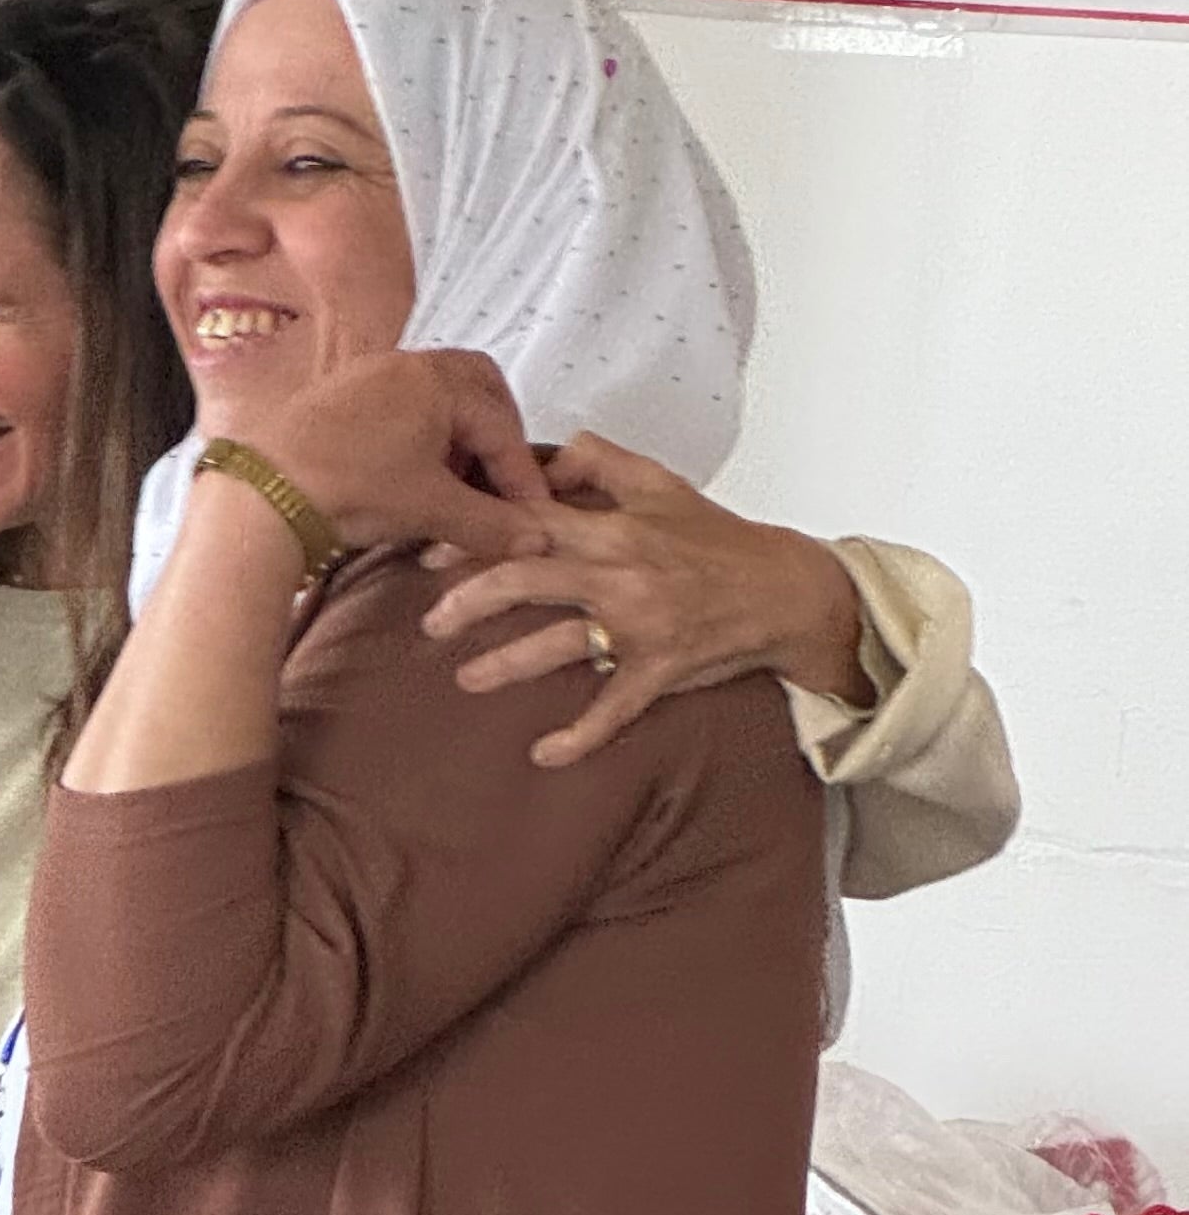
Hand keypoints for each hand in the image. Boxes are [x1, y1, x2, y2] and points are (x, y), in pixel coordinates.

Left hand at [230, 349, 553, 562]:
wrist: (264, 493)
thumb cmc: (349, 488)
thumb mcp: (431, 510)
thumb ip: (490, 524)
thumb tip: (534, 539)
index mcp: (438, 380)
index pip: (501, 426)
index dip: (522, 475)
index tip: (532, 514)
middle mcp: (405, 365)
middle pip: (476, 387)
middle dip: (496, 432)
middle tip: (501, 479)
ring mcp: (367, 375)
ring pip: (434, 394)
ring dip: (456, 434)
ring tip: (456, 484)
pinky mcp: (337, 396)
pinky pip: (396, 405)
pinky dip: (418, 435)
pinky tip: (409, 477)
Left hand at [418, 430, 869, 766]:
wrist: (783, 590)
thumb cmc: (718, 540)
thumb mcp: (663, 484)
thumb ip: (599, 463)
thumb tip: (544, 460)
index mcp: (613, 527)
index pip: (528, 522)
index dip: (474, 534)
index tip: (430, 552)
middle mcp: (619, 574)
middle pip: (527, 580)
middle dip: (469, 601)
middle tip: (430, 622)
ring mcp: (639, 626)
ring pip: (558, 646)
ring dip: (505, 666)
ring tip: (466, 679)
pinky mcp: (659, 671)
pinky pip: (613, 710)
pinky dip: (578, 737)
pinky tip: (544, 755)